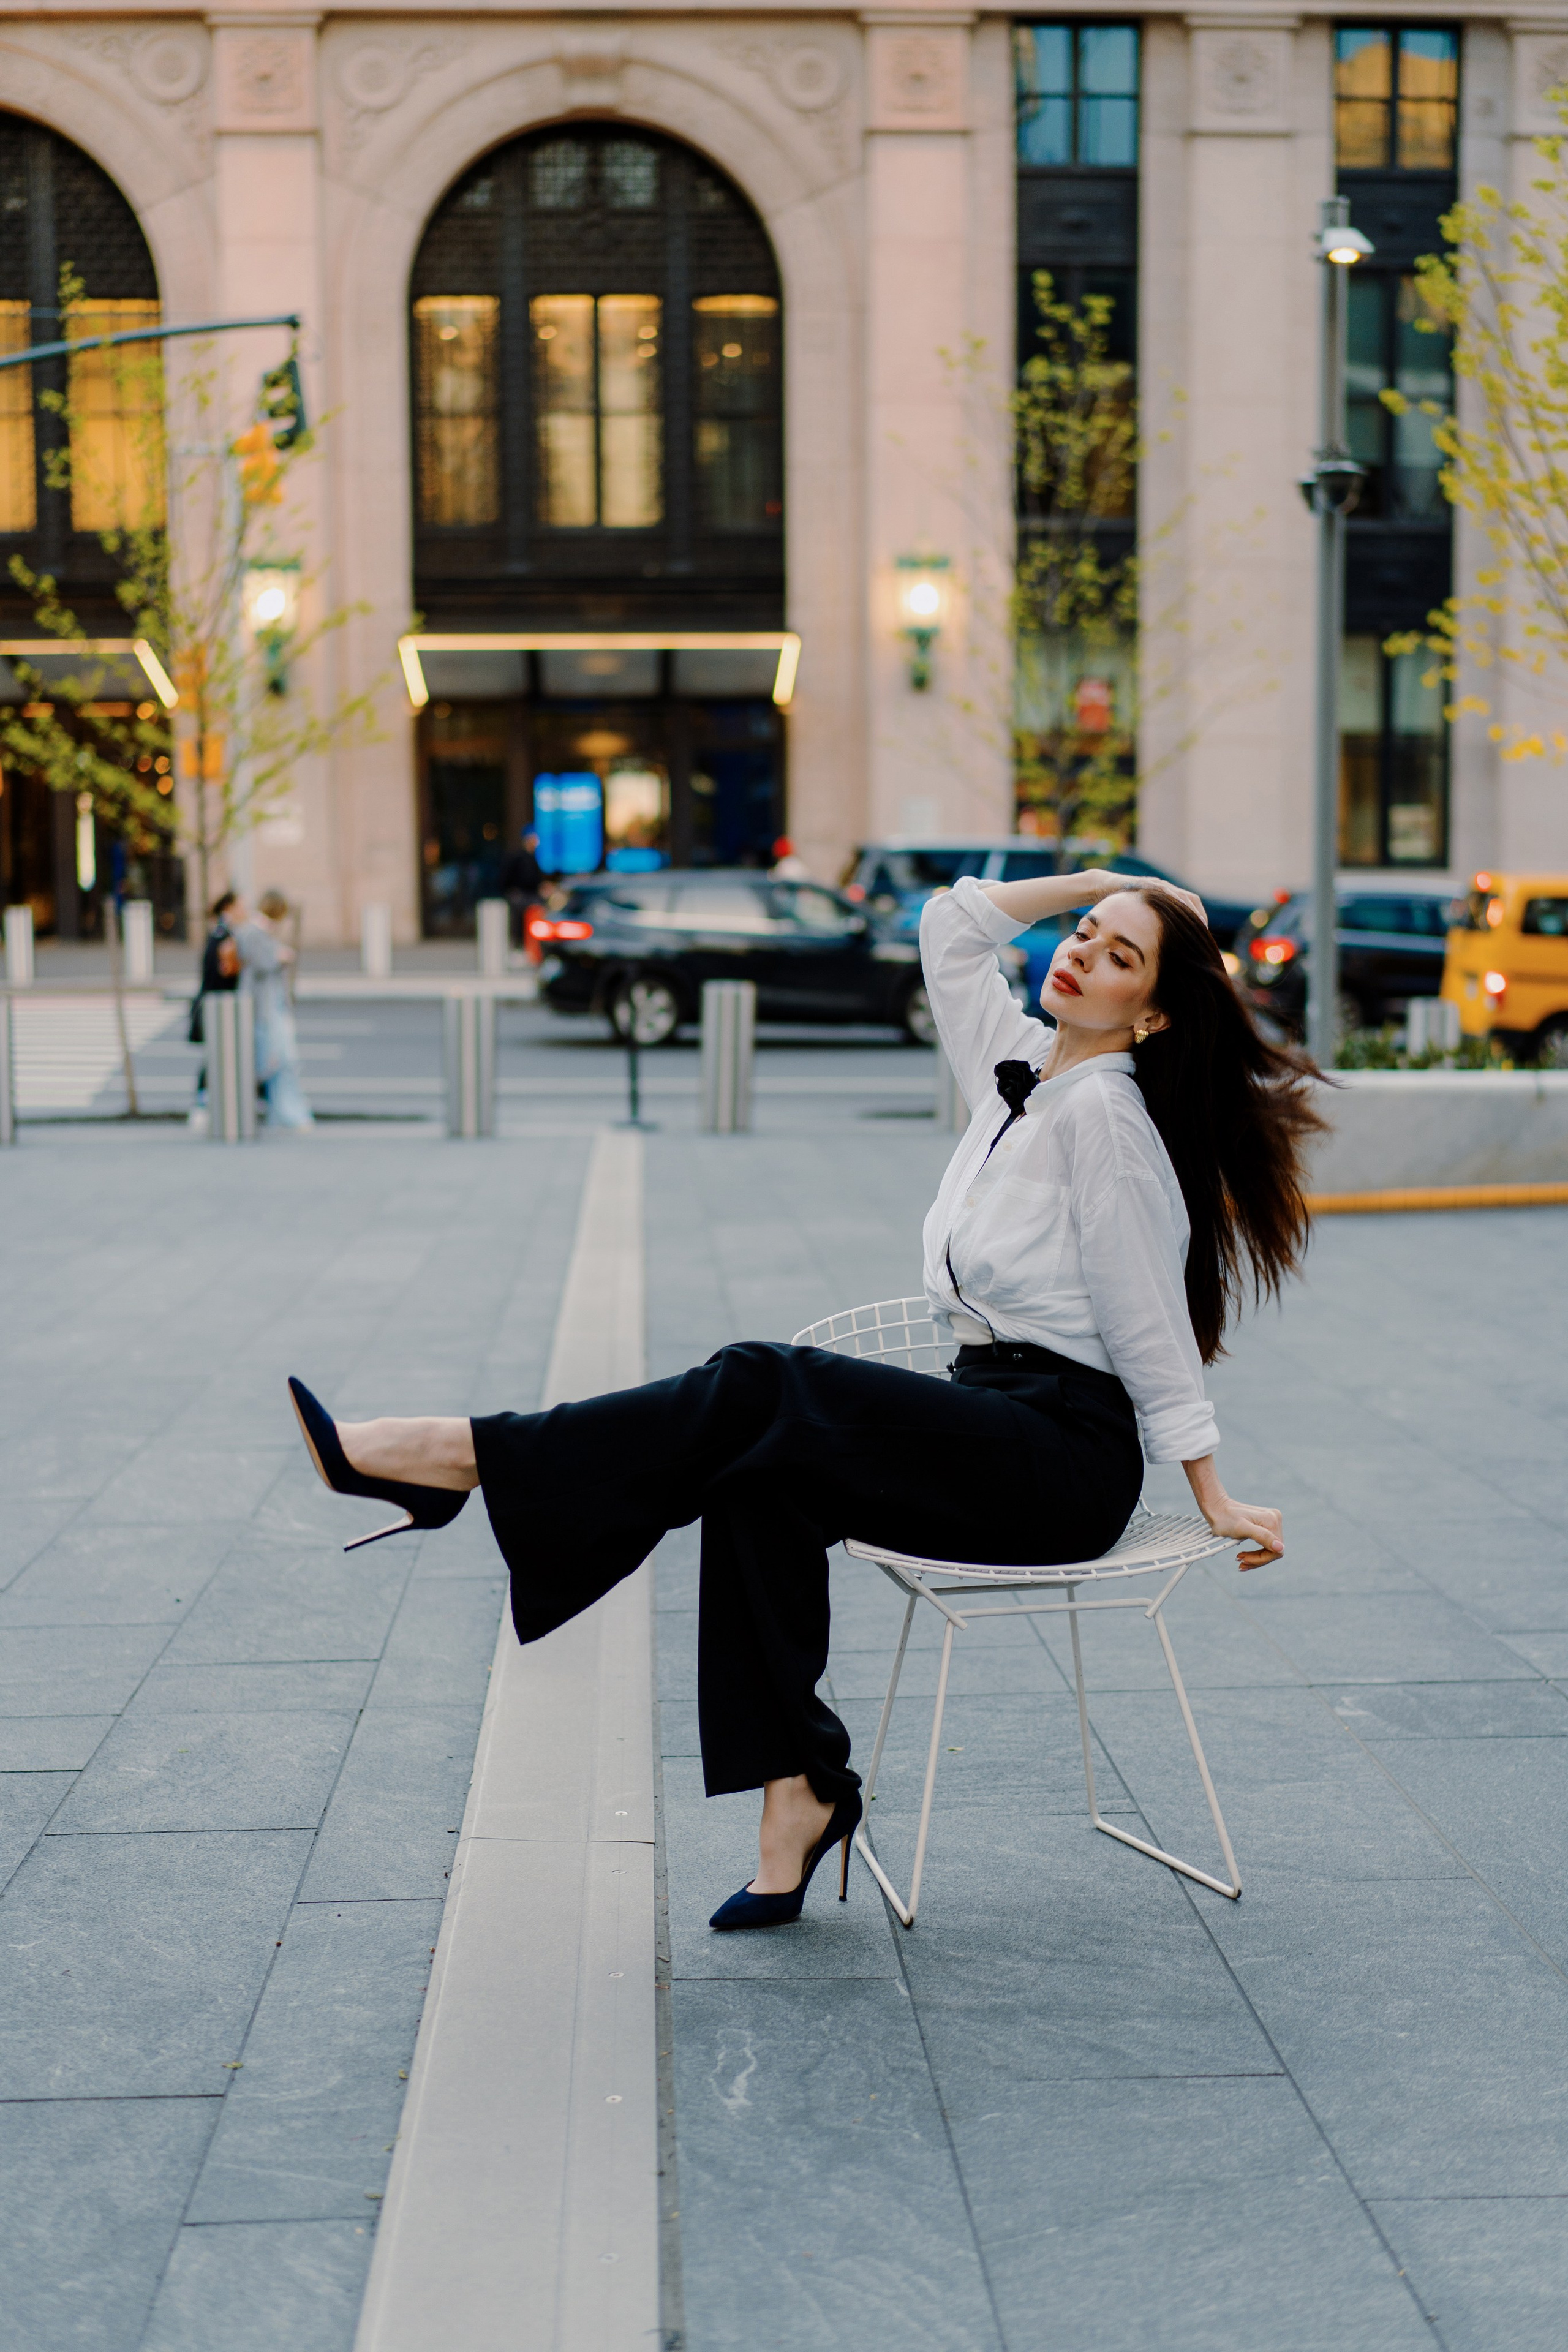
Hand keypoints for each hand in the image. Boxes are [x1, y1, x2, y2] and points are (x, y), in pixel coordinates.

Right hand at [1083, 869, 1205, 925]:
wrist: (1102, 887)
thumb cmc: (1121, 905)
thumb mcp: (1140, 917)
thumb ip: (1152, 925)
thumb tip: (1160, 945)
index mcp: (1166, 898)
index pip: (1190, 905)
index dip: (1199, 917)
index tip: (1203, 932)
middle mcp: (1165, 889)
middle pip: (1190, 899)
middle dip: (1199, 915)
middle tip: (1204, 930)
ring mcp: (1156, 885)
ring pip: (1180, 895)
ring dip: (1190, 909)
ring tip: (1197, 922)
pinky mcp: (1146, 884)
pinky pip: (1163, 891)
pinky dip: (1173, 900)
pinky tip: (1178, 909)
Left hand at [1201, 1494, 1283, 1571]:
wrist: (1216, 1508)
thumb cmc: (1225, 1518)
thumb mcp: (1241, 1528)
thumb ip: (1262, 1536)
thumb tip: (1280, 1548)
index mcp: (1272, 1520)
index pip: (1276, 1550)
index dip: (1261, 1559)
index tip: (1244, 1559)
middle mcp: (1275, 1519)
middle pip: (1274, 1551)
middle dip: (1257, 1559)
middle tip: (1240, 1561)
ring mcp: (1271, 1522)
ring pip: (1270, 1550)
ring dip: (1256, 1558)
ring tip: (1240, 1559)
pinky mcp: (1266, 1525)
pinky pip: (1265, 1545)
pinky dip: (1255, 1553)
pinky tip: (1244, 1556)